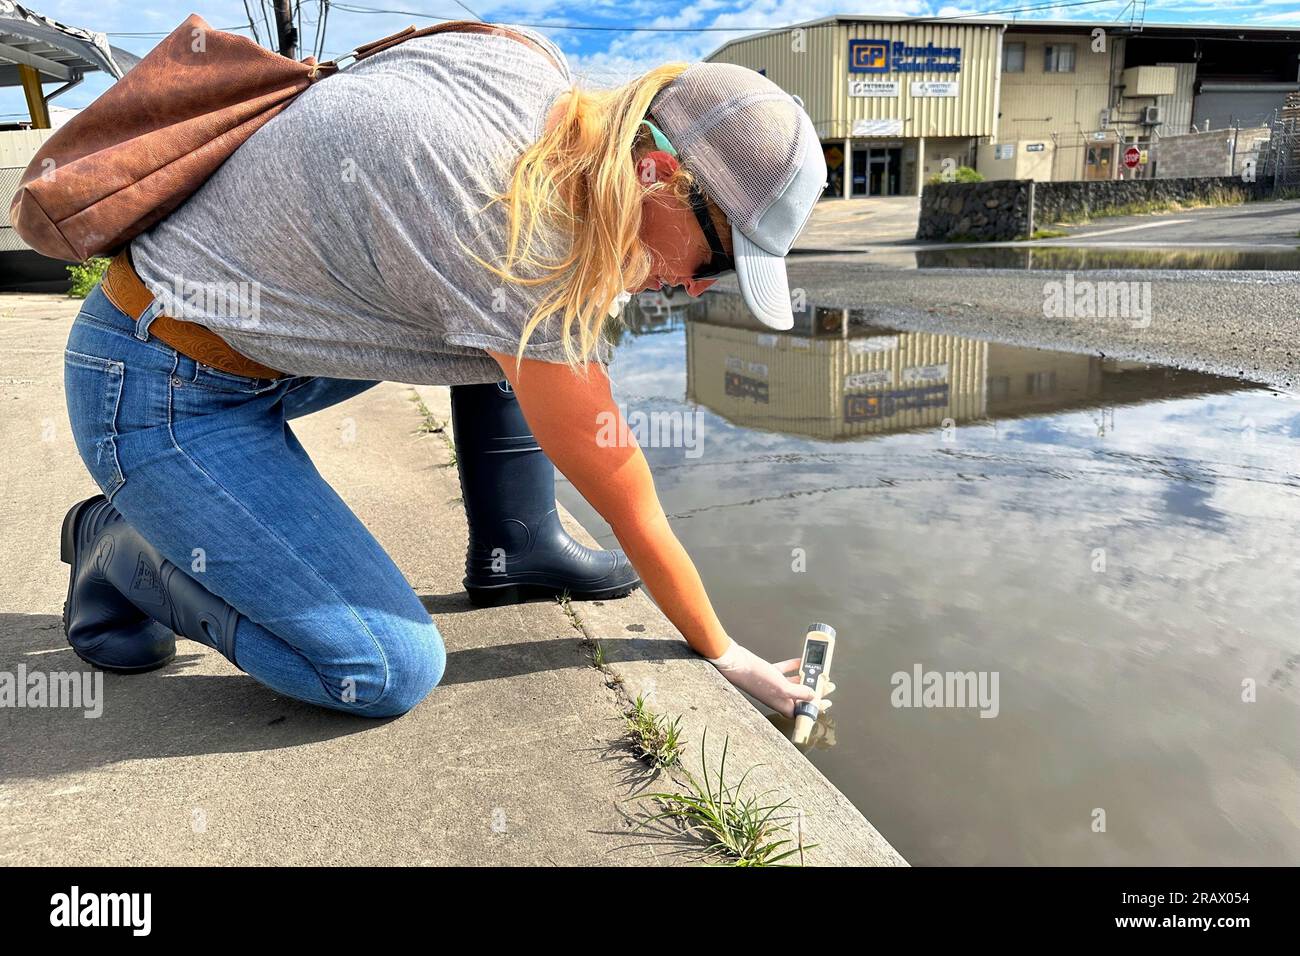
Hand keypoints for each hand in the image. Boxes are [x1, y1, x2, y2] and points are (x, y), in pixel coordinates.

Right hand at [705, 642, 835, 719]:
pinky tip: (802, 660)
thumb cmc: (756, 678)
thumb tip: (812, 695)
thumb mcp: (781, 687)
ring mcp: (773, 684)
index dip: (815, 708)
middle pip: (801, 696)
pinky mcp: (768, 672)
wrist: (736, 663)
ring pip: (794, 683)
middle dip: (816, 691)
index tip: (827, 703)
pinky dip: (794, 666)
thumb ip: (799, 692)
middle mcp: (778, 696)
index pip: (802, 710)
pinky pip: (785, 670)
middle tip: (829, 685)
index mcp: (781, 704)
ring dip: (807, 677)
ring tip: (820, 672)